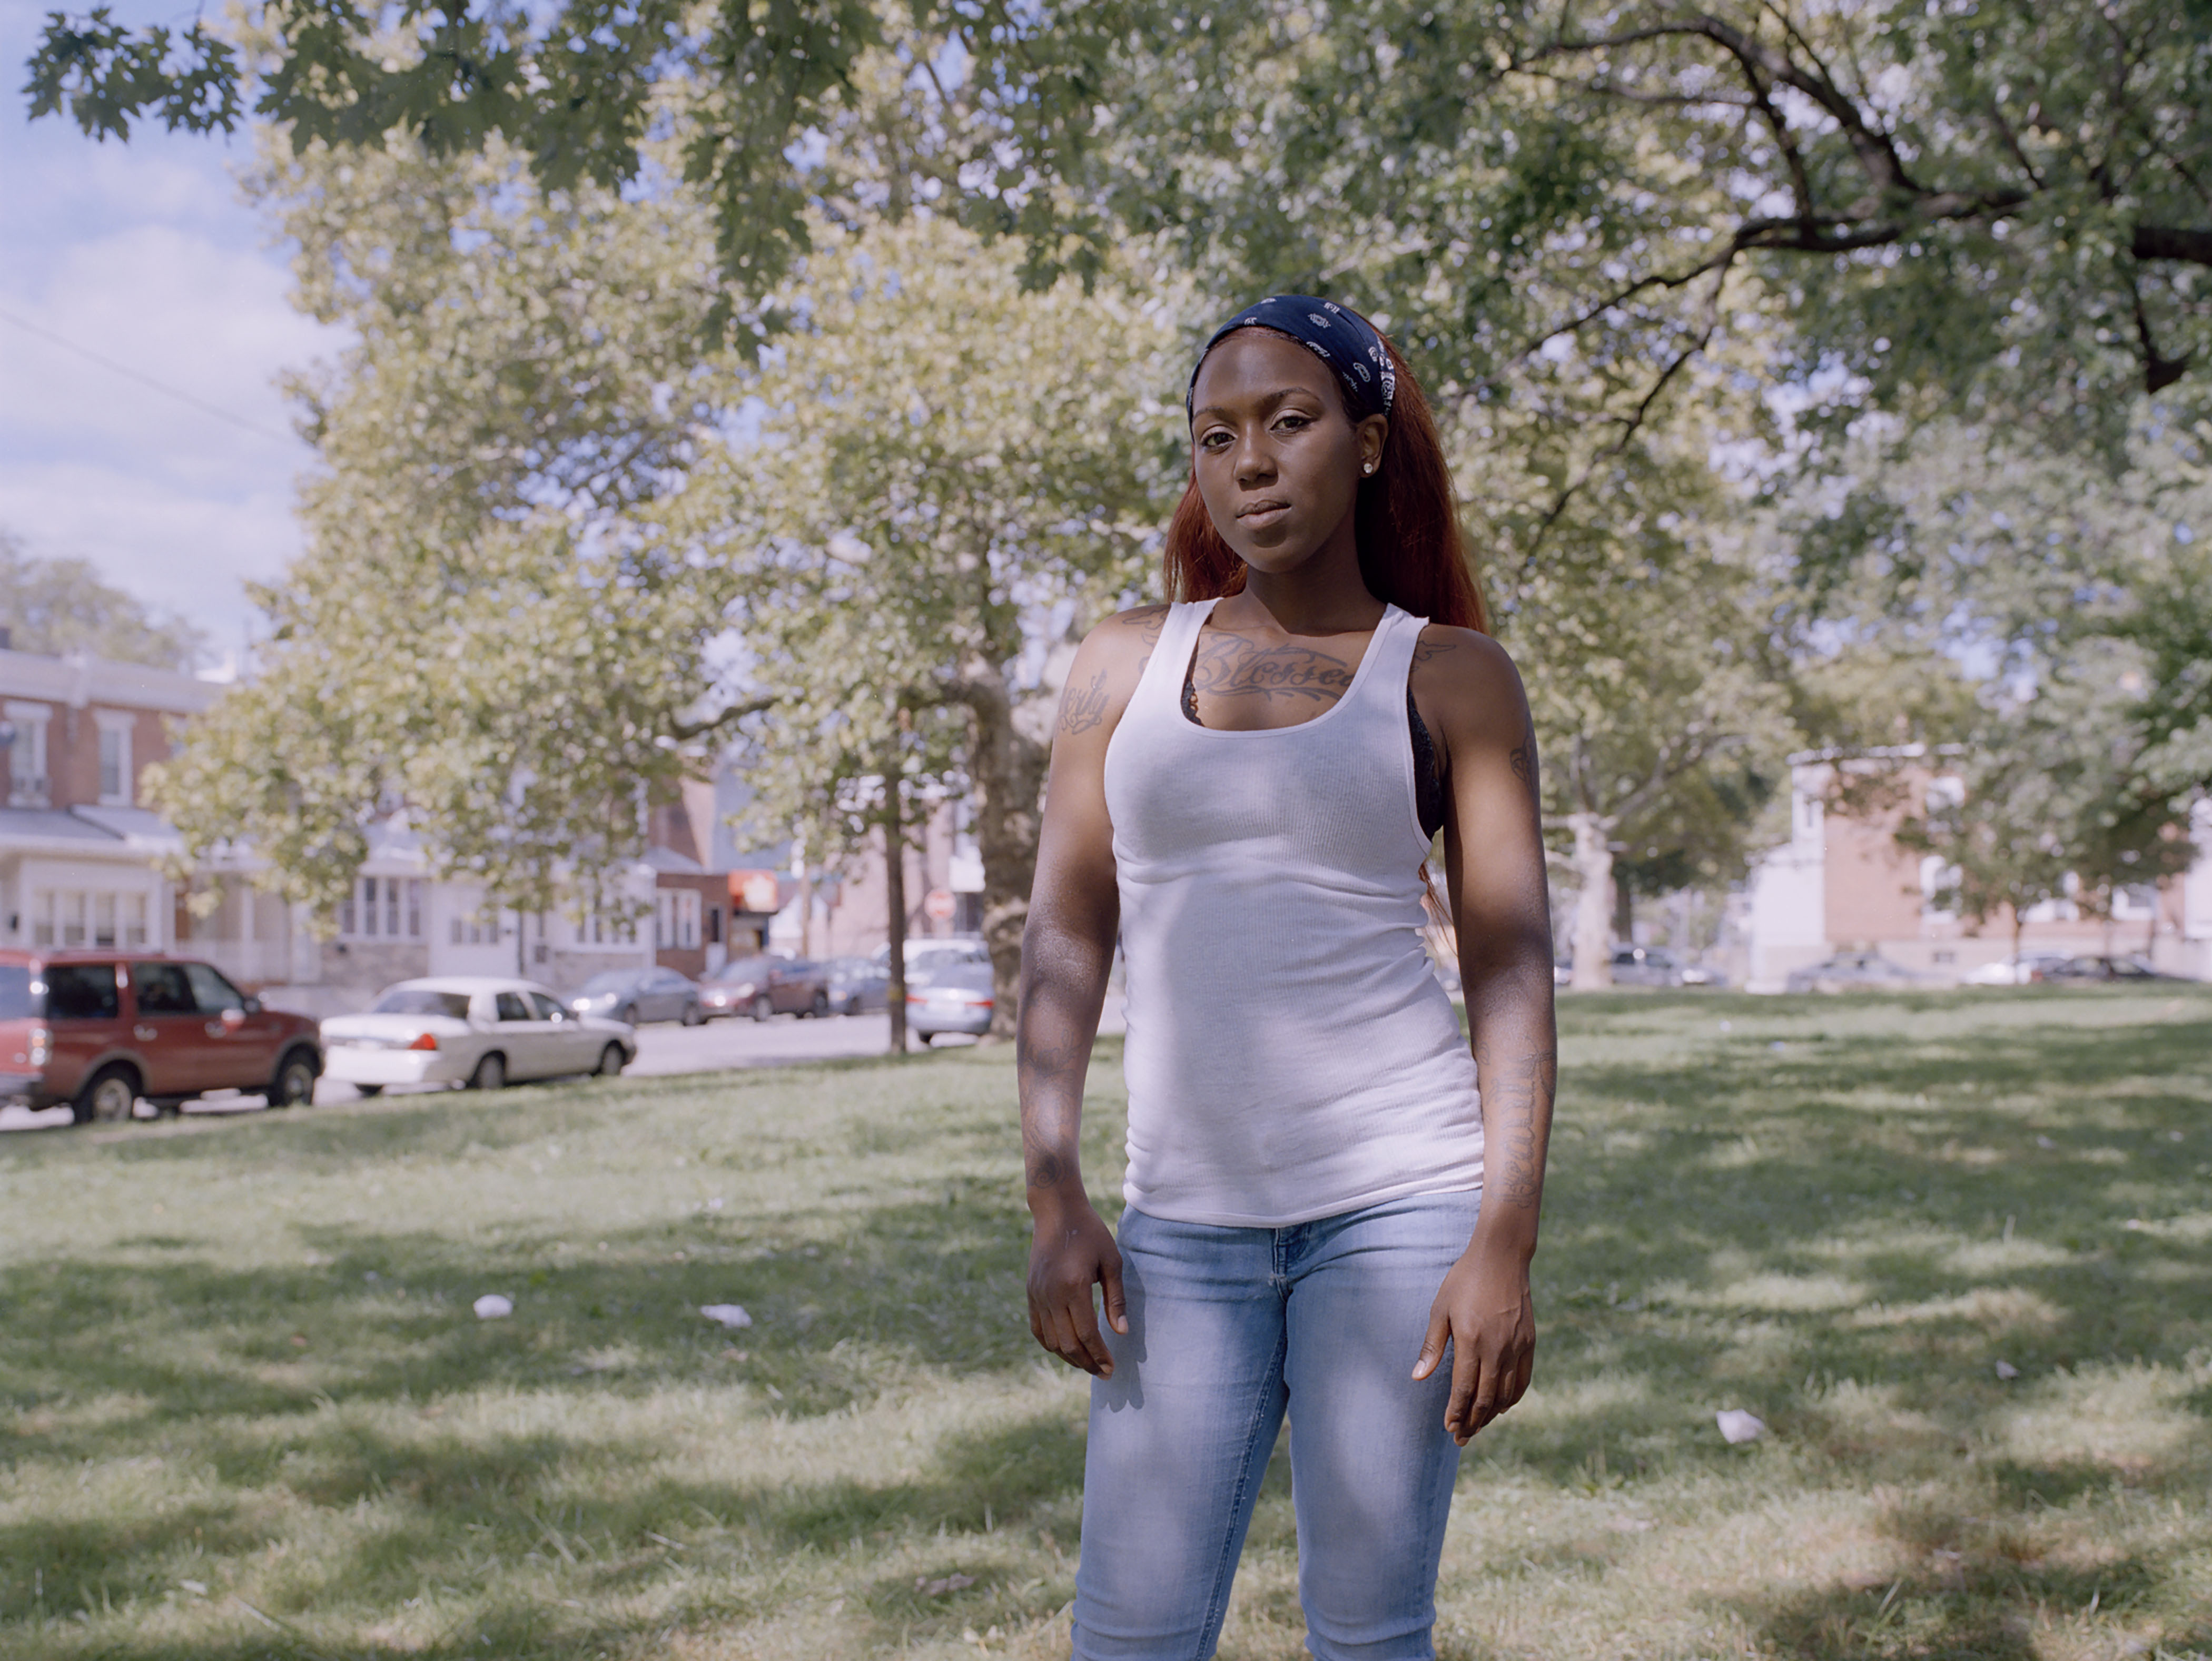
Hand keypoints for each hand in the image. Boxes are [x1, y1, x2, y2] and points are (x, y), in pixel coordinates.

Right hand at [1027, 1197, 1126, 1376]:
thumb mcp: (1111, 1261)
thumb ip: (1116, 1299)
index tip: (1112, 1369)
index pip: (1086, 1334)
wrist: (1057, 1211)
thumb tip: (1122, 1333)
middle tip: (1103, 1373)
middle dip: (1087, 1363)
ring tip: (1088, 1364)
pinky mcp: (1031, 1293)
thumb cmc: (1091, 1233)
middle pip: (1068, 1343)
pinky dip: (1051, 1344)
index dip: (1099, 1355)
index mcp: (1074, 1286)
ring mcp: (1037, 1295)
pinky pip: (1038, 1329)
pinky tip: (1066, 1350)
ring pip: (1051, 1341)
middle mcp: (1051, 1294)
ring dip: (1070, 1357)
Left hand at [1412, 1242, 1534, 1445]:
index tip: (1448, 1428)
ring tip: (1477, 1426)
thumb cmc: (1464, 1280)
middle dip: (1472, 1422)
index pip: (1464, 1389)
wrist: (1501, 1256)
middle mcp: (1497, 1348)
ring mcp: (1517, 1347)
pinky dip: (1511, 1398)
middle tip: (1460, 1438)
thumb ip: (1432, 1346)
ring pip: (1505, 1394)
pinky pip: (1523, 1381)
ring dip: (1490, 1415)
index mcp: (1471, 1341)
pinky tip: (1501, 1406)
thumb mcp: (1440, 1309)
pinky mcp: (1529, 1342)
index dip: (1456, 1413)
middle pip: (1485, 1398)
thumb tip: (1417, 1378)